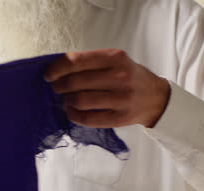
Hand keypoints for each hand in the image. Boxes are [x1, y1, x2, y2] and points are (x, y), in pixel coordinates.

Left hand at [44, 49, 170, 127]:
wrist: (156, 97)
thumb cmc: (129, 76)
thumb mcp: (115, 61)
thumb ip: (90, 62)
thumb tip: (58, 70)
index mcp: (115, 57)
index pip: (76, 61)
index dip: (57, 69)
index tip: (48, 74)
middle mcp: (119, 76)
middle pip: (76, 82)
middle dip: (60, 86)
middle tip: (56, 88)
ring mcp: (121, 98)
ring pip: (81, 101)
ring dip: (67, 101)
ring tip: (66, 100)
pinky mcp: (120, 118)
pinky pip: (89, 119)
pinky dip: (74, 116)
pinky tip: (71, 112)